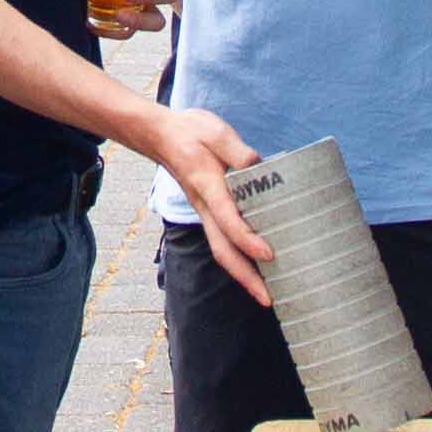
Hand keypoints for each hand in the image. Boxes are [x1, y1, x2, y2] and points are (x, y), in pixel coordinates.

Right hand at [142, 105, 272, 301]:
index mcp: (207, 186)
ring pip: (221, 251)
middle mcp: (205, 207)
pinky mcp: (209, 214)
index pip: (227, 219)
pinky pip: (223, 243)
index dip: (247, 238)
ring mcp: (205, 214)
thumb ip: (238, 150)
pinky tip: (257, 270)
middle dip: (245, 277)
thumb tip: (260, 167)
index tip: (269, 253)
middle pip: (222, 250)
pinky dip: (239, 261)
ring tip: (267, 295)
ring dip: (243, 275)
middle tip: (268, 299)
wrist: (162, 137)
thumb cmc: (192, 133)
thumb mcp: (216, 132)